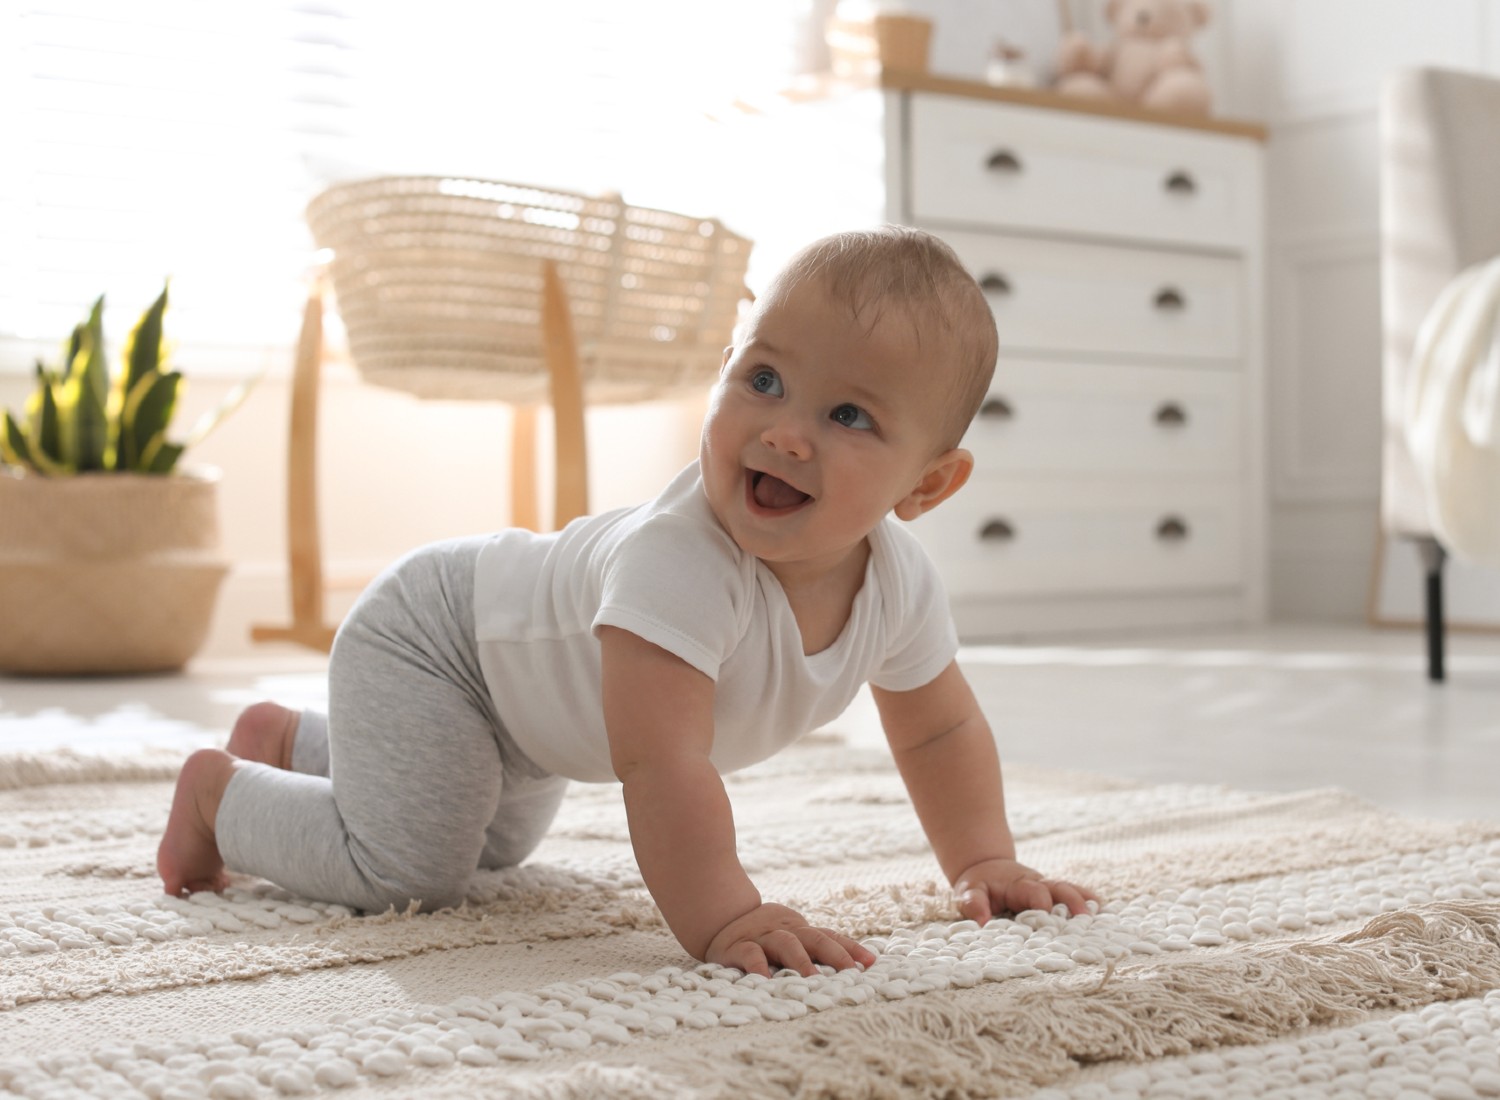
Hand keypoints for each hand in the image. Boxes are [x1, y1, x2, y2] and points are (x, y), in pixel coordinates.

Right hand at [704, 903, 876, 977]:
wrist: (714, 918)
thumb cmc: (758, 939)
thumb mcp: (785, 941)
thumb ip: (808, 953)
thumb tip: (848, 971)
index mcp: (798, 930)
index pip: (828, 936)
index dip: (850, 948)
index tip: (872, 962)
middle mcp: (783, 930)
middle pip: (814, 937)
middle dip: (835, 954)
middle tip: (852, 973)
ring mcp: (761, 937)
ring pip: (785, 942)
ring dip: (801, 960)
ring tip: (814, 981)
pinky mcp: (736, 947)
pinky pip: (749, 954)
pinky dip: (759, 966)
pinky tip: (767, 981)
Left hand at [953, 858, 1096, 923]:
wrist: (987, 867)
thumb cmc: (978, 885)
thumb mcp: (968, 891)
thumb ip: (973, 904)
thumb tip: (982, 923)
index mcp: (1018, 885)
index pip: (1035, 894)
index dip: (1043, 907)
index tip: (1049, 922)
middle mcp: (1038, 884)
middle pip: (1059, 889)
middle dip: (1072, 902)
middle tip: (1084, 919)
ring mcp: (1048, 888)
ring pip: (1070, 890)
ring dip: (1085, 902)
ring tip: (1099, 916)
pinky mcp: (1054, 893)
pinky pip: (1075, 892)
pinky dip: (1089, 899)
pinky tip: (1104, 910)